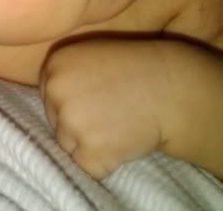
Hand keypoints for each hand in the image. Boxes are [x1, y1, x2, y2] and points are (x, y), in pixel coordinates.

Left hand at [39, 37, 165, 178]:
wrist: (173, 88)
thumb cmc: (137, 69)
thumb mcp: (92, 54)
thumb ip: (67, 74)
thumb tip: (51, 101)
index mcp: (54, 63)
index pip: (50, 96)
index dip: (75, 101)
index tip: (97, 98)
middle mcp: (56, 90)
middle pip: (56, 122)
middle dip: (80, 123)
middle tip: (111, 111)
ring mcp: (71, 121)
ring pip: (69, 146)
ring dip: (91, 143)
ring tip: (119, 124)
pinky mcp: (89, 150)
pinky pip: (88, 166)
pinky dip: (106, 161)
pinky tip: (124, 139)